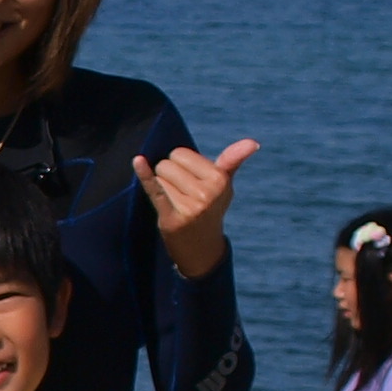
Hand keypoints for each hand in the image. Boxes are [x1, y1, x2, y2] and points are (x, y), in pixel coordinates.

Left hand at [134, 138, 255, 280]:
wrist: (201, 248)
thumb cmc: (210, 208)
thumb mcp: (223, 185)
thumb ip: (232, 160)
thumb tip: (253, 142)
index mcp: (220, 179)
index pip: (180, 154)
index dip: (180, 165)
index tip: (190, 180)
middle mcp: (207, 193)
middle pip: (167, 164)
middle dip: (170, 175)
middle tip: (182, 194)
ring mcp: (189, 206)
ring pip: (159, 177)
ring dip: (162, 187)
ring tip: (175, 202)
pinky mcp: (171, 218)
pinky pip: (154, 190)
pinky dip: (145, 175)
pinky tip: (138, 161)